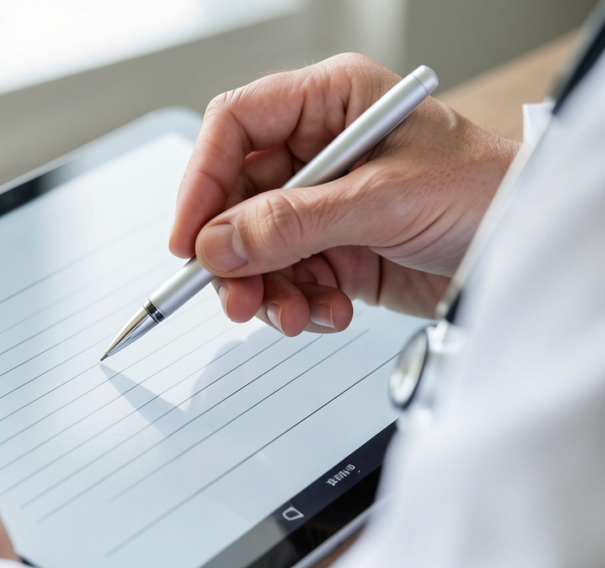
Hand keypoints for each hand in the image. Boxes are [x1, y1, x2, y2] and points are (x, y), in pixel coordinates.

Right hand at [170, 53, 519, 334]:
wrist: (529, 249)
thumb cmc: (485, 191)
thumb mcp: (384, 199)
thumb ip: (294, 222)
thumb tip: (218, 243)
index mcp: (330, 102)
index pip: (236, 127)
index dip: (202, 180)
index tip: (188, 238)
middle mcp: (320, 151)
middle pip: (237, 199)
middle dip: (234, 254)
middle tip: (235, 295)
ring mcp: (324, 204)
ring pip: (255, 248)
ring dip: (265, 289)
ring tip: (292, 314)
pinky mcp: (335, 251)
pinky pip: (287, 279)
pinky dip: (299, 304)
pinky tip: (330, 312)